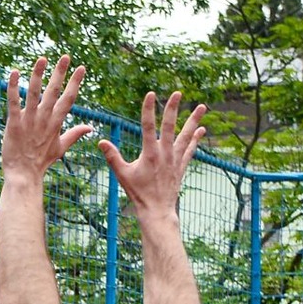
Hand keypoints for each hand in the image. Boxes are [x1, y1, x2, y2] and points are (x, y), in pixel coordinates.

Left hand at [1, 56, 94, 183]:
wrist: (24, 175)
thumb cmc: (41, 161)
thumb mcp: (61, 147)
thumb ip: (75, 134)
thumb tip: (91, 128)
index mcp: (55, 123)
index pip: (68, 99)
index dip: (75, 83)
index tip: (81, 68)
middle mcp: (44, 119)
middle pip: (54, 92)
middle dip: (60, 73)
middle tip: (65, 56)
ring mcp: (29, 121)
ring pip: (34, 93)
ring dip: (38, 75)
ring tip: (42, 59)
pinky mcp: (14, 124)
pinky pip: (13, 102)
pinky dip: (13, 87)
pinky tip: (13, 72)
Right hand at [97, 91, 208, 219]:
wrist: (156, 210)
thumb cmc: (138, 193)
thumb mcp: (122, 174)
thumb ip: (113, 156)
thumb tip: (100, 141)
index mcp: (149, 154)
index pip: (148, 127)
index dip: (149, 109)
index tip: (151, 94)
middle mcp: (164, 154)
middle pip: (170, 127)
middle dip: (173, 109)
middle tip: (178, 93)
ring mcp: (175, 159)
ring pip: (185, 136)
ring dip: (193, 121)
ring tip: (202, 107)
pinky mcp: (181, 166)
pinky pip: (190, 150)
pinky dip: (195, 140)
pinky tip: (201, 130)